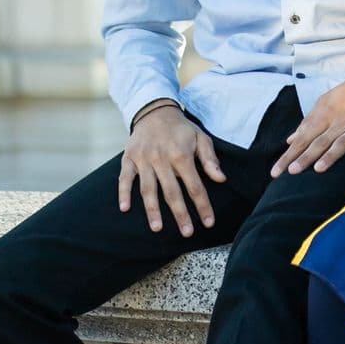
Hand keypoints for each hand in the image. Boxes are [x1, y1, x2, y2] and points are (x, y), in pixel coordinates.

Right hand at [117, 102, 225, 236]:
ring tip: (157, 228)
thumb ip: (210, 159)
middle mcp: (162, 159)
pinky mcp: (129, 158)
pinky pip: (124, 178)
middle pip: (172, 192)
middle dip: (180, 214)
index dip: (202, 206)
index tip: (208, 223)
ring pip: (148, 189)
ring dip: (152, 210)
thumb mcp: (201, 138)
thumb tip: (221, 179)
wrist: (155, 111)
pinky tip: (125, 209)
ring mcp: (143, 159)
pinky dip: (123, 193)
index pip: (195, 186)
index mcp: (182, 155)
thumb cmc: (181, 129)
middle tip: (186, 233)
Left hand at [273, 62, 344, 180]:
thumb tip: (290, 139)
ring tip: (319, 169)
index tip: (277, 170)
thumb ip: (309, 120)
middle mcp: (341, 120)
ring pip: (342, 143)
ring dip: (331, 156)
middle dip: (305, 156)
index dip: (290, 154)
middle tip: (291, 171)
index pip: (304, 137)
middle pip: (320, 141)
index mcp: (326, 113)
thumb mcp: (327, 100)